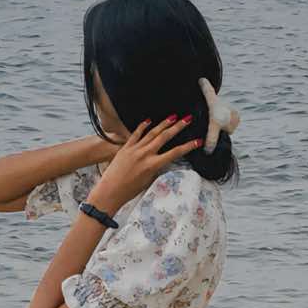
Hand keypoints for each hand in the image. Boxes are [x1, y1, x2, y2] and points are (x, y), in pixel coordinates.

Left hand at [87, 116, 202, 213]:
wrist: (110, 190)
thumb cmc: (129, 190)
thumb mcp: (148, 181)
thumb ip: (156, 169)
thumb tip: (163, 161)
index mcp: (153, 165)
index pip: (175, 153)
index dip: (188, 146)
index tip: (197, 141)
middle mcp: (145, 155)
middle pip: (165, 137)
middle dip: (178, 127)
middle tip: (187, 119)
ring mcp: (135, 149)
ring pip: (152, 133)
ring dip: (164, 124)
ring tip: (173, 117)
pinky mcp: (126, 147)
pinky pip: (136, 134)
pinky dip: (143, 126)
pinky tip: (149, 120)